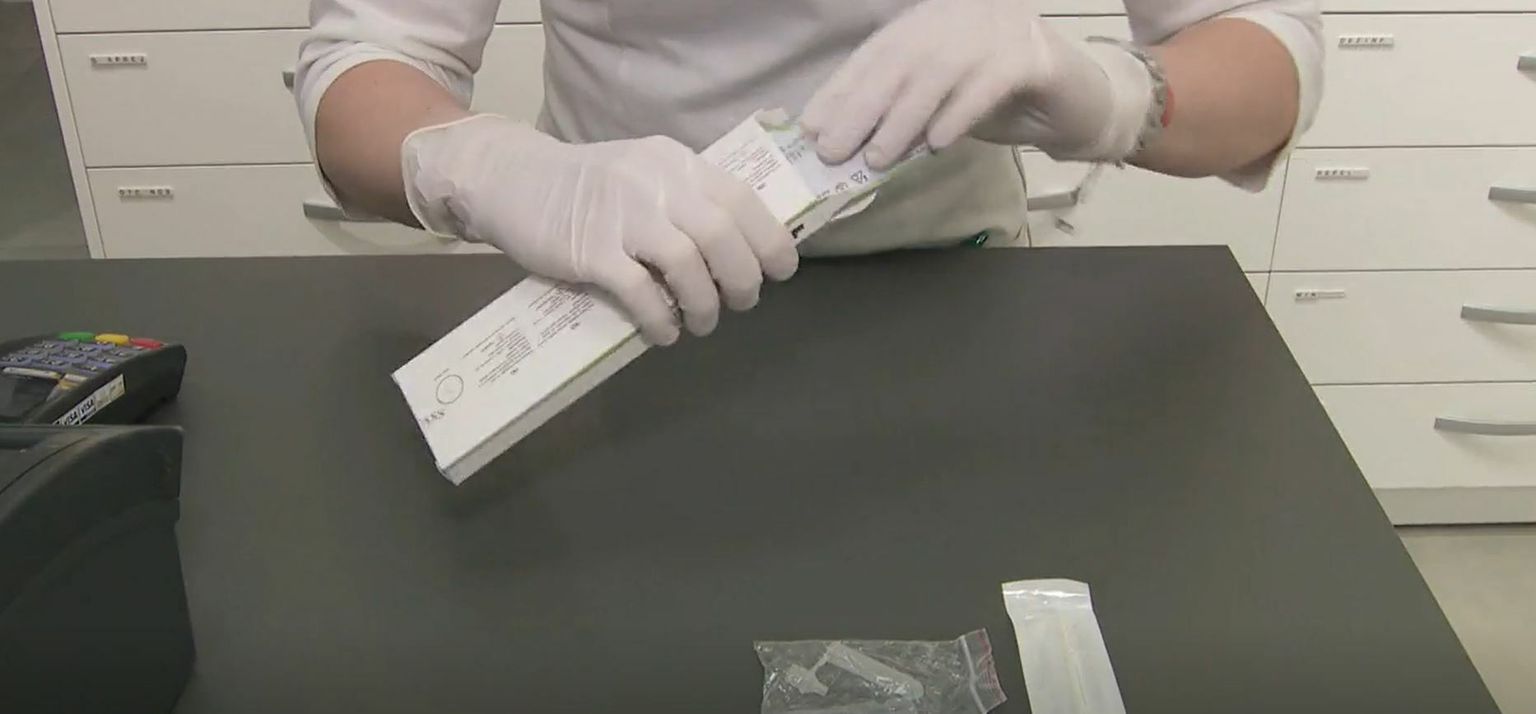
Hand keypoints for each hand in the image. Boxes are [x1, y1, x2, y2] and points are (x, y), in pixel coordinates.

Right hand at [401, 115, 798, 345]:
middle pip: (722, 236)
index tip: (780, 271)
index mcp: (677, 163)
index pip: (742, 199)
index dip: (770, 240)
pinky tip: (663, 333)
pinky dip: (661, 320)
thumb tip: (739, 249)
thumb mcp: (646, 175)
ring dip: (705, 305)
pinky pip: (641, 292)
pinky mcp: (591, 251)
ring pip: (688, 265)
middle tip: (741, 303)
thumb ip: (687, 201)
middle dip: (743, 280)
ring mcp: (622, 216)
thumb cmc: (588, 187)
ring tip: (700, 323)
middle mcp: (656, 183)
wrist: (510, 179)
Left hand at [800, 0, 1152, 168]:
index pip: (877, 53)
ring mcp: (999, 31)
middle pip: (900, 60)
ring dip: (902, 119)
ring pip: (938, 73)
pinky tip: (936, 145)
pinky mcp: (1032, 57)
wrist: (1080, 102)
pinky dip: (956, 115)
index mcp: (932, 21)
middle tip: (833, 149)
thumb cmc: (1002, 104)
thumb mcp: (941, 107)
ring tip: (878, 158)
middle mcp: (961, 16)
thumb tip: (849, 146)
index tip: (811, 128)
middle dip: (860, 107)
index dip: (841, 89)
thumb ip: (900, 115)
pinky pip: (985, 85)